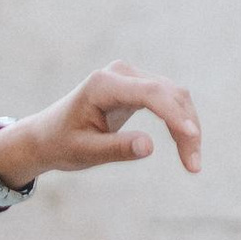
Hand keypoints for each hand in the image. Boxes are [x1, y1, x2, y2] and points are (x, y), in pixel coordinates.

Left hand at [0, 64, 200, 192]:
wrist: (46, 135)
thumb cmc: (61, 144)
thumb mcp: (85, 152)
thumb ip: (116, 149)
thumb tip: (148, 147)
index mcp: (104, 84)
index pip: (151, 93)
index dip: (174, 114)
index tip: (190, 136)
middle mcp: (121, 73)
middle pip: (169, 94)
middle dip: (187, 128)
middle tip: (194, 165)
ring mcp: (131, 77)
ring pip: (174, 96)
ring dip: (188, 126)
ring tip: (193, 163)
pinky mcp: (137, 87)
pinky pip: (168, 101)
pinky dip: (179, 123)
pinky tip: (186, 146)